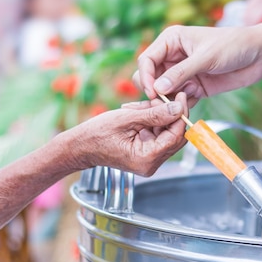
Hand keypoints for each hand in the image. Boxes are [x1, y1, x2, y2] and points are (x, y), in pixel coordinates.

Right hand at [69, 93, 188, 175]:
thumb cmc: (97, 134)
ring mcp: (149, 161)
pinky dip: (150, 122)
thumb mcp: (127, 118)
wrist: (80, 147)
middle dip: (170, 115)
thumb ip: (155, 114)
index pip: (175, 136)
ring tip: (140, 107)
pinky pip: (156, 135)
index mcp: (147, 158)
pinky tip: (137, 113)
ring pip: (165, 134)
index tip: (181, 96)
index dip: (181, 115)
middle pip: (174, 136)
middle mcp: (151, 164)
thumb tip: (178, 108)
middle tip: (163, 97)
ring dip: (157, 116)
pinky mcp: (145, 155)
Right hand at [134, 25, 261, 103]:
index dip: (146, 77)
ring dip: (169, 101)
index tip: (153, 93)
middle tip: (164, 103)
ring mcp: (182, 73)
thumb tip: (158, 88)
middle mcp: (173, 56)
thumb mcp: (205, 57)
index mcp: (171, 41)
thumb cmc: (233, 45)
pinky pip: (179, 100)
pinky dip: (181, 106)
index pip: (146, 60)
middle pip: (150, 77)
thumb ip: (181, 73)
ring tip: (182, 105)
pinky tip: (192, 105)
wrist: (259, 55)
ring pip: (163, 92)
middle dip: (155, 91)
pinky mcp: (193, 87)